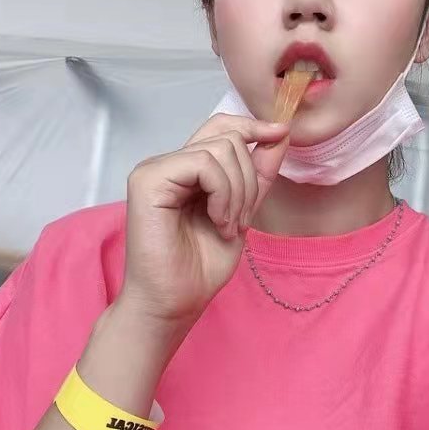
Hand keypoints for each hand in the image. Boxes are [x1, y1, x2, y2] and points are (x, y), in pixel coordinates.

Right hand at [120, 114, 289, 326]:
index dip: (251, 126)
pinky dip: (222, 194)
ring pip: (220, 149)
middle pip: (227, 137)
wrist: (174, 303)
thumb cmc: (200, 267)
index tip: (280, 133)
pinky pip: (204, 164)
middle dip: (249, 179)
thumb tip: (280, 133)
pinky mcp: (148, 180)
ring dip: (238, 192)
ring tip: (228, 226)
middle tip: (240, 221)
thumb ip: (258, 174)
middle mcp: (169, 164)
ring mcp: (155, 169)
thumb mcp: (243, 212)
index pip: (221, 126)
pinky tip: (217, 222)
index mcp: (187, 170)